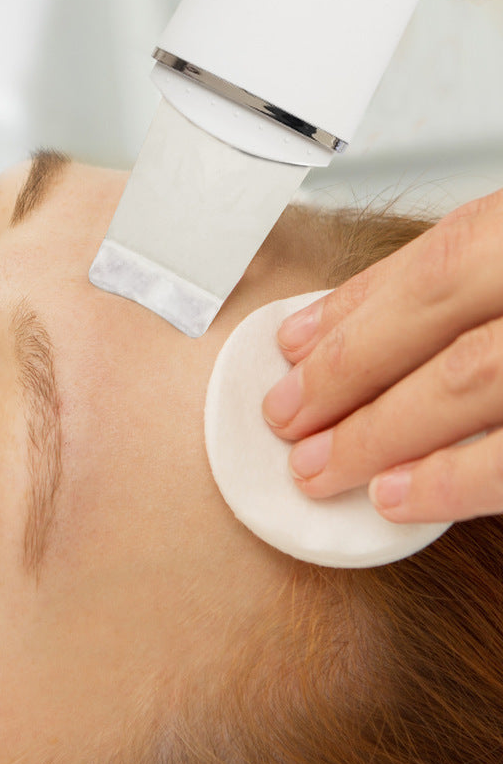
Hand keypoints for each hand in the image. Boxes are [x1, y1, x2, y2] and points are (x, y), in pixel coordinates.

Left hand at [260, 191, 502, 522]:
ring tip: (318, 470)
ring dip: (384, 435)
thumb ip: (439, 283)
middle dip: (350, 379)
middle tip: (284, 423)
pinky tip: (395, 498)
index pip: (441, 265)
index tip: (286, 351)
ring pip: (479, 387)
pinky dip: (456, 482)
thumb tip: (316, 331)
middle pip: (446, 328)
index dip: (354, 314)